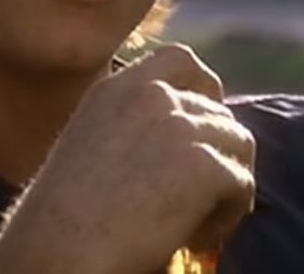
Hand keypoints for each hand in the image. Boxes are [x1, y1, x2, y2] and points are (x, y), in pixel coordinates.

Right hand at [0, 44, 254, 273]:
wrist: (61, 245)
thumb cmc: (66, 212)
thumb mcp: (90, 142)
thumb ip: (132, 124)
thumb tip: (182, 143)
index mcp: (118, 88)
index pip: (180, 58)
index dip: (204, 88)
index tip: (202, 126)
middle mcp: (151, 95)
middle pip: (218, 110)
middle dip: (216, 153)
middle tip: (196, 198)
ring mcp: (178, 125)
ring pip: (238, 143)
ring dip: (226, 183)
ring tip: (197, 220)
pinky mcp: (202, 164)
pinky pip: (241, 183)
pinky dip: (228, 215)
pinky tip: (195, 238)